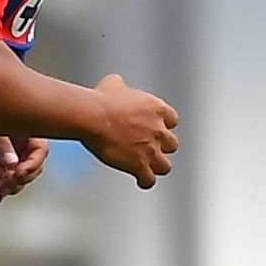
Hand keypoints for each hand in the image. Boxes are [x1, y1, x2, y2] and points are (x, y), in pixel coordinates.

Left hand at [0, 133, 50, 199]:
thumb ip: (4, 144)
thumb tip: (12, 163)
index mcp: (29, 130)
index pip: (40, 151)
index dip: (32, 164)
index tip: (19, 172)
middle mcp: (24, 144)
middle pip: (32, 167)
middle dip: (21, 178)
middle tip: (9, 182)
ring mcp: (13, 155)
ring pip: (20, 176)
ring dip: (12, 185)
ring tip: (1, 190)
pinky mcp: (1, 164)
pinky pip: (7, 178)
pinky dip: (3, 188)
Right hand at [83, 74, 179, 188]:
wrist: (94, 117)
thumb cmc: (102, 101)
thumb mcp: (113, 84)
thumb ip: (122, 87)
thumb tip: (116, 84)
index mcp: (157, 109)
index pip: (172, 120)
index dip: (163, 125)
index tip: (156, 126)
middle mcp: (158, 131)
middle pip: (172, 144)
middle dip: (162, 146)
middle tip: (152, 147)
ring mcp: (150, 150)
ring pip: (165, 166)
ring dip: (157, 166)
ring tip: (150, 167)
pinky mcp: (139, 165)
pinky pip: (149, 180)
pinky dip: (145, 181)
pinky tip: (141, 181)